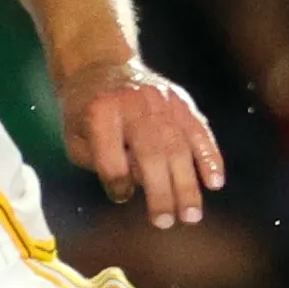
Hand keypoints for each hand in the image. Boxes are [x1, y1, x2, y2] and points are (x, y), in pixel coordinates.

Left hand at [60, 60, 224, 228]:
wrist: (102, 65)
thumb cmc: (85, 111)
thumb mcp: (74, 134)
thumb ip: (96, 160)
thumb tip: (132, 183)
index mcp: (101, 110)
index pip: (110, 152)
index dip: (116, 178)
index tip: (121, 196)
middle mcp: (135, 103)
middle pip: (151, 152)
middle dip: (160, 190)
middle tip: (166, 222)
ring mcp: (162, 101)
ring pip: (179, 146)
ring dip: (187, 184)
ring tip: (190, 216)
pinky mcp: (181, 102)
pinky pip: (200, 131)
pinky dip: (209, 157)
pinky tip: (214, 183)